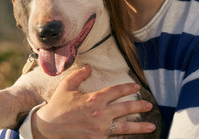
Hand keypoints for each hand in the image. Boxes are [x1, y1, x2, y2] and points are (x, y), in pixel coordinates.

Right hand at [31, 65, 155, 138]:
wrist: (47, 128)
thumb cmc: (57, 106)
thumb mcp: (66, 87)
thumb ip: (79, 75)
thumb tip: (89, 67)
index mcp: (94, 99)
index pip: (116, 91)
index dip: (127, 88)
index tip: (136, 87)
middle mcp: (100, 114)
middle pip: (125, 109)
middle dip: (139, 106)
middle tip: (148, 105)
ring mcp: (100, 130)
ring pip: (125, 127)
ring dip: (140, 126)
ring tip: (151, 126)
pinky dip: (124, 138)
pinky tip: (132, 137)